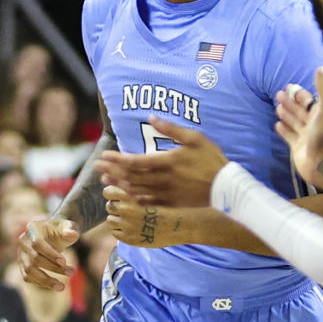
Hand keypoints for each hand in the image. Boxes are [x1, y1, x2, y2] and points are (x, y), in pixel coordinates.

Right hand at [18, 219, 78, 290]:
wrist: (52, 234)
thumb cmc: (61, 230)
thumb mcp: (67, 227)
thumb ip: (70, 230)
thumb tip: (74, 234)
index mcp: (32, 228)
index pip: (37, 243)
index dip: (50, 253)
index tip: (64, 261)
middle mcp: (23, 241)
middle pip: (34, 259)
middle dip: (53, 268)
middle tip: (71, 273)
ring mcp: (21, 254)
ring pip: (29, 271)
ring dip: (46, 280)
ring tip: (62, 287)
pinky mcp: (22, 265)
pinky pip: (28, 277)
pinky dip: (40, 283)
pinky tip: (55, 285)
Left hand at [94, 116, 227, 206]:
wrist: (225, 186)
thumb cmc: (211, 159)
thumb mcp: (195, 138)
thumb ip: (171, 129)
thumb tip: (151, 118)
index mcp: (167, 161)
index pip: (135, 161)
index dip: (117, 159)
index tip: (104, 155)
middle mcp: (163, 179)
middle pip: (131, 176)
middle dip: (112, 170)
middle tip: (97, 166)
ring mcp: (166, 193)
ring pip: (136, 190)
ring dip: (119, 184)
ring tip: (105, 180)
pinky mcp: (171, 203)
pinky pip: (147, 203)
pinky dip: (133, 199)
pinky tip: (125, 195)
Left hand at [103, 185, 186, 246]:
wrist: (179, 225)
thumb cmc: (167, 207)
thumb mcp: (149, 194)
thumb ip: (132, 194)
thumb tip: (116, 194)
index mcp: (130, 196)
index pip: (107, 192)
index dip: (112, 194)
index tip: (118, 196)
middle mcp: (125, 210)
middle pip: (109, 207)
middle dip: (116, 208)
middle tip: (128, 210)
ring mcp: (126, 225)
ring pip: (110, 221)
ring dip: (118, 220)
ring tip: (132, 221)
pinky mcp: (129, 239)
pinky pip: (116, 233)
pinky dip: (122, 231)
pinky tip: (134, 229)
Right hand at [274, 78, 322, 190]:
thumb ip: (322, 88)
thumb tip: (321, 68)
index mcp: (322, 115)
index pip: (309, 101)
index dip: (299, 94)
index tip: (289, 86)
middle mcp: (314, 125)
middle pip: (300, 111)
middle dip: (290, 102)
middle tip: (278, 94)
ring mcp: (307, 138)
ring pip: (294, 123)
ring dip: (286, 114)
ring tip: (277, 107)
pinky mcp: (298, 149)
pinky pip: (290, 138)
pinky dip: (284, 131)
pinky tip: (278, 125)